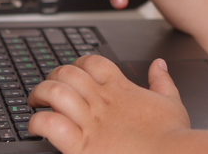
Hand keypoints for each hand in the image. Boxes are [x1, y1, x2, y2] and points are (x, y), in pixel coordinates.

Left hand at [27, 56, 189, 153]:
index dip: (77, 63)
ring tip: (35, 102)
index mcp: (120, 89)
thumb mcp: (171, 101)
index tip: (72, 72)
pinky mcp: (81, 145)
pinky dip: (37, 122)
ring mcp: (90, 121)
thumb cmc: (172, 136)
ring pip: (54, 92)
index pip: (91, 62)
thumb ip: (162, 81)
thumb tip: (158, 64)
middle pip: (67, 73)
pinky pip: (50, 124)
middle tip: (48, 86)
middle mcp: (102, 101)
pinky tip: (36, 126)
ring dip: (40, 93)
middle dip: (53, 76)